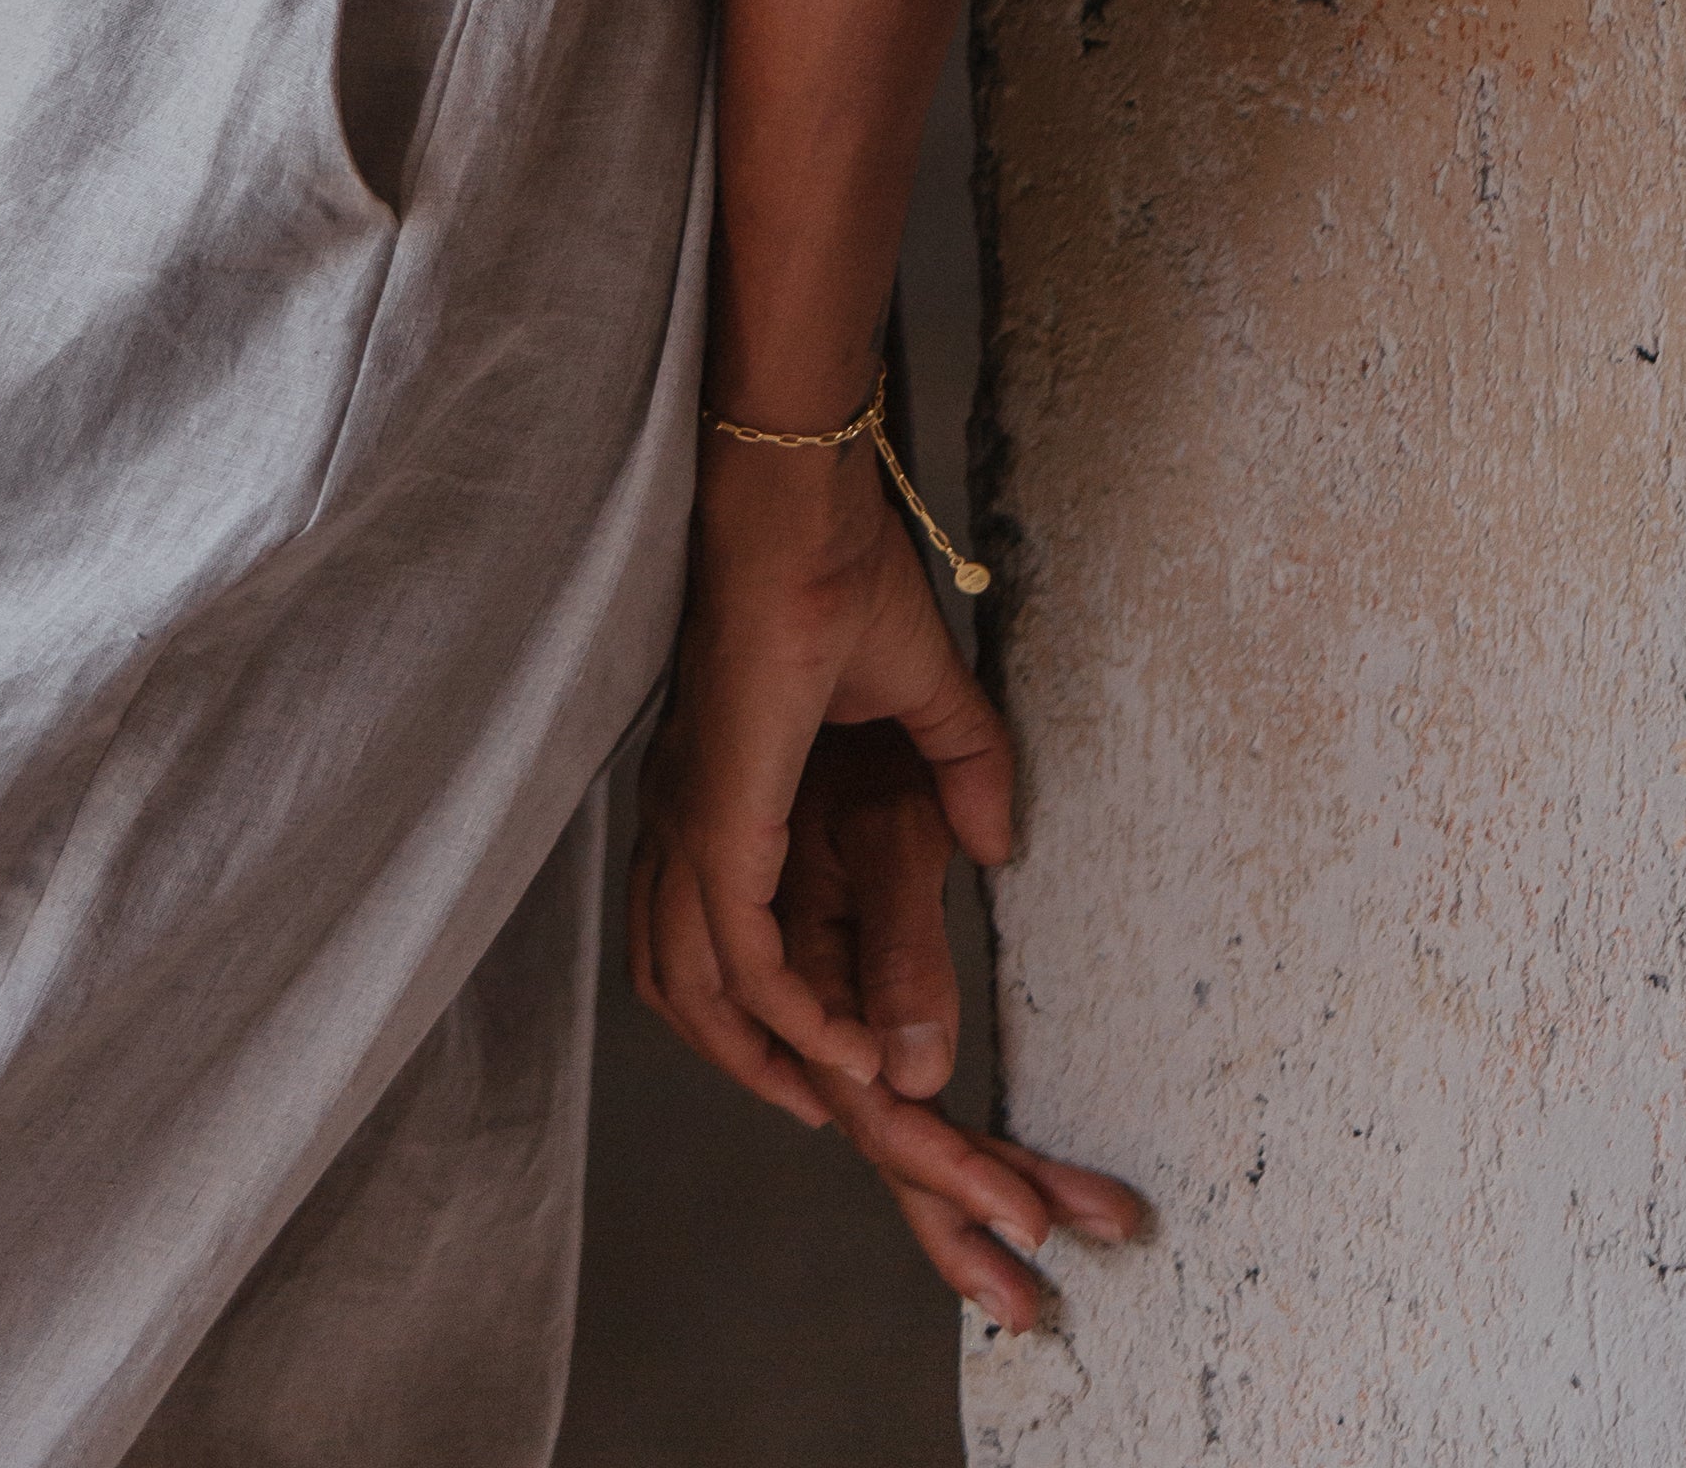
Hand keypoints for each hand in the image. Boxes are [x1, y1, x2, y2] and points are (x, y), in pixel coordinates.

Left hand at [625, 440, 1143, 1327]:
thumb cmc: (841, 573)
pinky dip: (794, 1021)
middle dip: (825, 1114)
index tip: (914, 1129)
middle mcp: (690, 844)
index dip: (832, 1062)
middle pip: (734, 1025)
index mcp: (728, 820)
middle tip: (927, 1190)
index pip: (761, 978)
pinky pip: (742, 958)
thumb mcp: (918, 700)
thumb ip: (961, 773)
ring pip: (726, 1010)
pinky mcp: (714, 816)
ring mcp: (692, 833)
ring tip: (885, 1134)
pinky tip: (854, 1061)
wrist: (798, 495)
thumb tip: (996, 846)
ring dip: (804, 1081)